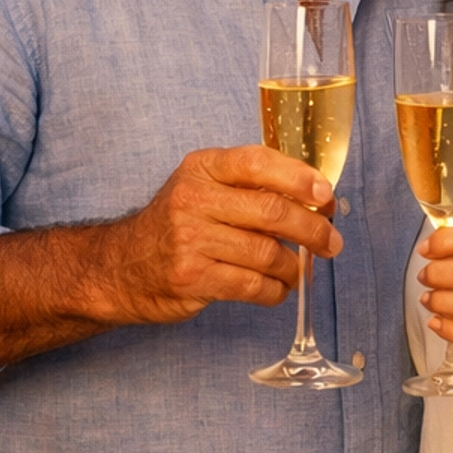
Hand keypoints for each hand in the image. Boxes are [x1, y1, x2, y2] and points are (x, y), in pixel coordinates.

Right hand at [93, 146, 342, 328]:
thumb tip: (314, 197)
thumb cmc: (177, 224)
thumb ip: (250, 185)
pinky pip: (252, 285)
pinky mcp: (192, 278)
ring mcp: (191, 240)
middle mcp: (194, 199)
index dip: (299, 177)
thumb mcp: (203, 187)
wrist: (122, 266)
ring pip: (267, 253)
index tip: (325, 195)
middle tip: (331, 242)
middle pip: (272, 211)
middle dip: (312, 229)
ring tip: (299, 269)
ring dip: (295, 266)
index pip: (258, 162)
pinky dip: (275, 290)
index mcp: (202, 168)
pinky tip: (277, 287)